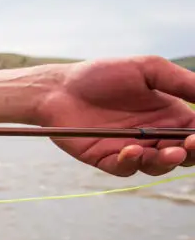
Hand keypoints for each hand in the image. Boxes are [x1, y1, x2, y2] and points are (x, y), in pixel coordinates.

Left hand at [35, 56, 194, 176]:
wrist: (58, 88)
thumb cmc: (101, 75)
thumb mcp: (147, 69)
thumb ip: (182, 82)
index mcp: (169, 114)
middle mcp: (154, 134)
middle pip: (185, 154)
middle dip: (192, 152)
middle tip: (190, 144)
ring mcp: (132, 149)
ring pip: (158, 165)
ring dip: (166, 160)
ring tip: (168, 151)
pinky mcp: (108, 159)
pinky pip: (126, 169)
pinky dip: (132, 163)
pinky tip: (132, 150)